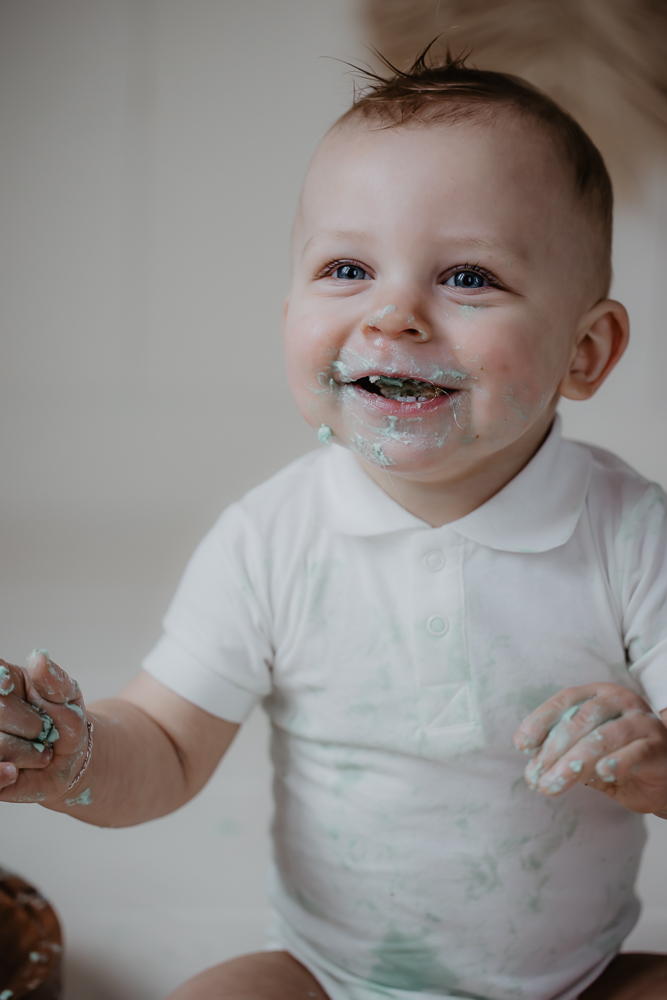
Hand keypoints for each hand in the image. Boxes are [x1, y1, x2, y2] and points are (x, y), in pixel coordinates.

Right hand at [0, 650, 88, 804]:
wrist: (69, 757)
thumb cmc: (64, 718)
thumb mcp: (67, 695)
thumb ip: (52, 679)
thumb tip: (38, 657)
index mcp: (2, 681)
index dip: (2, 683)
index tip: (7, 684)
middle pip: (0, 713)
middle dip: (33, 726)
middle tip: (44, 731)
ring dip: (28, 753)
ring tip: (38, 751)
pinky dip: (4, 774)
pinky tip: (15, 772)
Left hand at [513, 683, 666, 814]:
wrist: (665, 775)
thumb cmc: (621, 757)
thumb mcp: (588, 752)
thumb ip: (564, 753)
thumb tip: (532, 767)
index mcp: (598, 694)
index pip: (564, 700)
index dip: (541, 720)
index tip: (521, 744)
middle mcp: (619, 700)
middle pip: (580, 719)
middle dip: (553, 751)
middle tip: (536, 779)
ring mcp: (641, 721)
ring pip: (604, 736)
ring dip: (574, 762)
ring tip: (555, 784)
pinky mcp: (658, 745)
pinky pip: (636, 752)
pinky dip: (618, 761)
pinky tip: (602, 773)